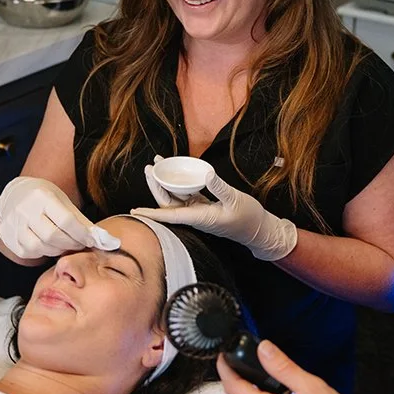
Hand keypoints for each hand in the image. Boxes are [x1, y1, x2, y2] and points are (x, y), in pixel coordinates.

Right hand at [0, 177, 119, 258]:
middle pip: (52, 236)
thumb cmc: (46, 199)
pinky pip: (28, 252)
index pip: (66, 220)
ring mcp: (13, 223)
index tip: (89, 239)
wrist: (15, 195)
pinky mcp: (7, 236)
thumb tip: (111, 242)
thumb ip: (85, 223)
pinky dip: (41, 253)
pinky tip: (48, 246)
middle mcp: (25, 209)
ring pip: (39, 247)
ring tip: (64, 244)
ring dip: (56, 250)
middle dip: (70, 244)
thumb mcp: (65, 202)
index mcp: (42, 196)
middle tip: (78, 244)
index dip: (81, 234)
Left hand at [133, 164, 297, 260]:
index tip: (136, 211)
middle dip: (156, 186)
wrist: (258, 229)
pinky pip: (185, 193)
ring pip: (175, 196)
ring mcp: (198, 210)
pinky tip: (174, 170)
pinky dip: (178, 182)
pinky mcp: (203, 206)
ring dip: (164, 182)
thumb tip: (206, 173)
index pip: (170, 215)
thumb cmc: (247, 217)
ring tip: (156, 164)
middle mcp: (194, 215)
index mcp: (199, 217)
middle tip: (148, 168)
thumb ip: (219, 187)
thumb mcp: (235, 199)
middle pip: (168, 202)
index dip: (152, 213)